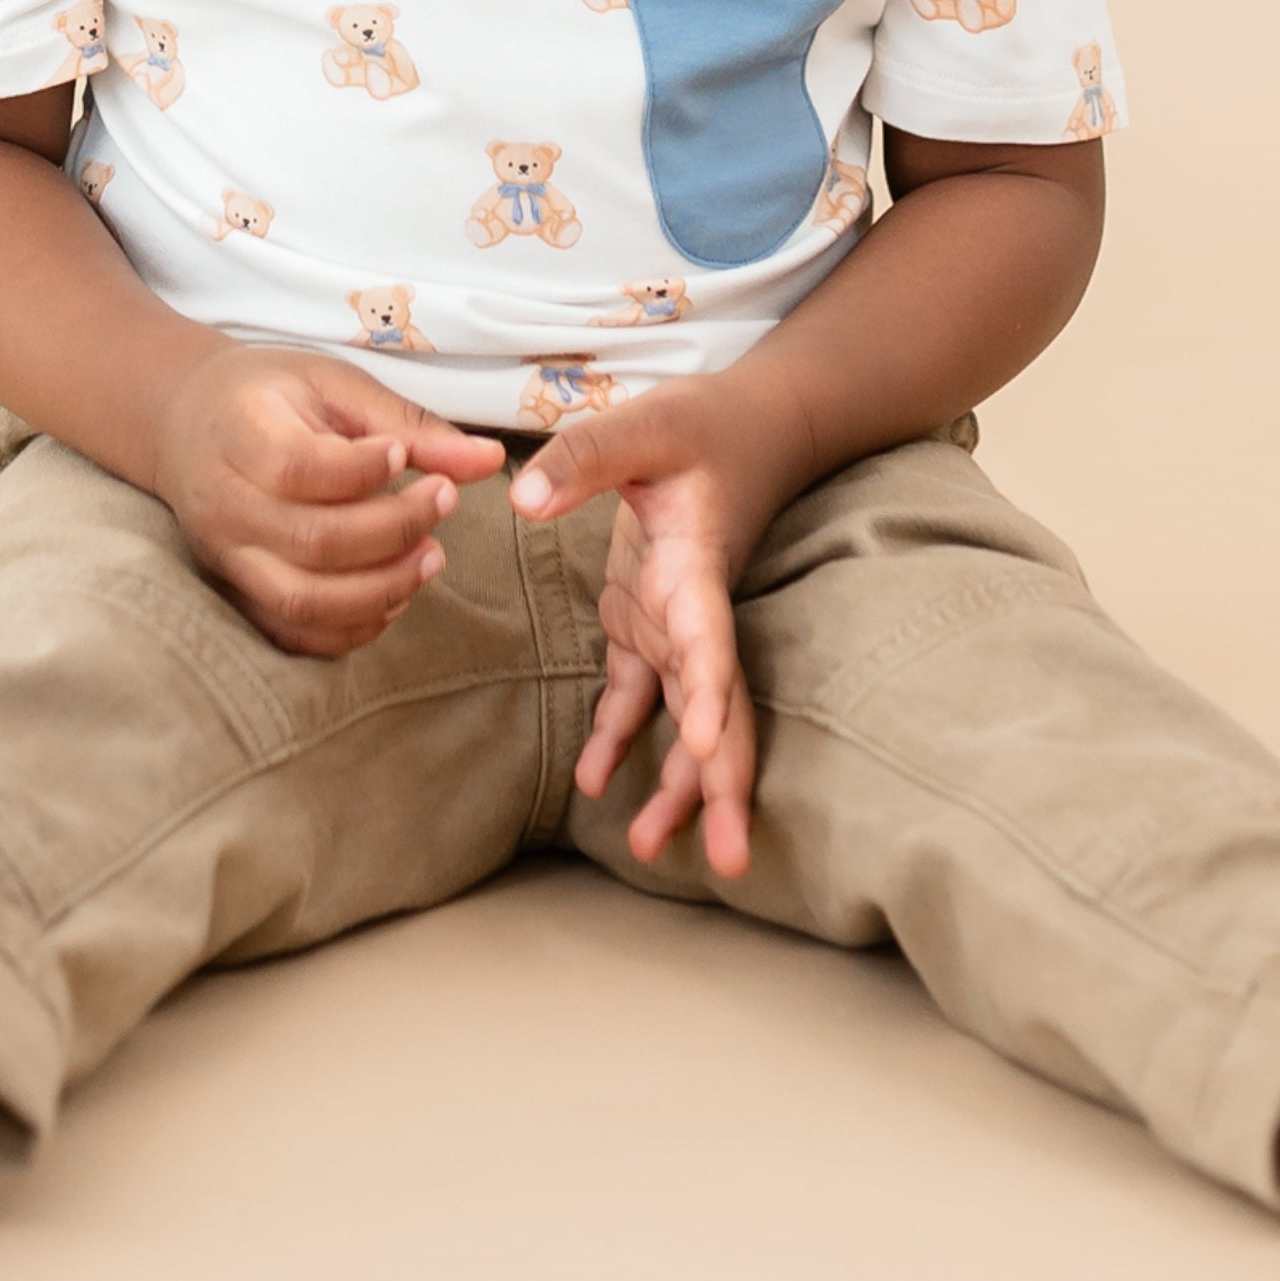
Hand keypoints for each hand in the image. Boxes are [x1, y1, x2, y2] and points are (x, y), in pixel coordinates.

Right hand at [152, 340, 503, 657]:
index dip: (362, 471)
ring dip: (381, 589)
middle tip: (443, 500)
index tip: (404, 456)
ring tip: (431, 557)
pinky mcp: (236, 593)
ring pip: (303, 600)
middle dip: (393, 530)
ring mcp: (226, 558)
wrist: (185, 423)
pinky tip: (394, 594)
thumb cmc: (270, 396)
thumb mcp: (336, 385)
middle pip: (312, 541)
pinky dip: (352, 628)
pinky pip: (294, 634)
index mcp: (241, 433)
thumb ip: (410, 423)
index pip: (299, 469)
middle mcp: (224, 504)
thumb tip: (490, 459)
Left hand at [509, 385, 787, 878]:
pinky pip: (640, 695)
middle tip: (734, 859)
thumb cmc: (705, 421)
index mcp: (697, 566)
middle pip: (722, 710)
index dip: (710, 696)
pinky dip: (622, 739)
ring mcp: (675, 620)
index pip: (709, 640)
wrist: (755, 423)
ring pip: (685, 717)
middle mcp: (694, 608)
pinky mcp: (649, 619)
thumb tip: (524, 498)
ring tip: (651, 850)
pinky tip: (594, 785)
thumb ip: (584, 457)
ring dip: (678, 785)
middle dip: (725, 784)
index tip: (707, 750)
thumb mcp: (644, 423)